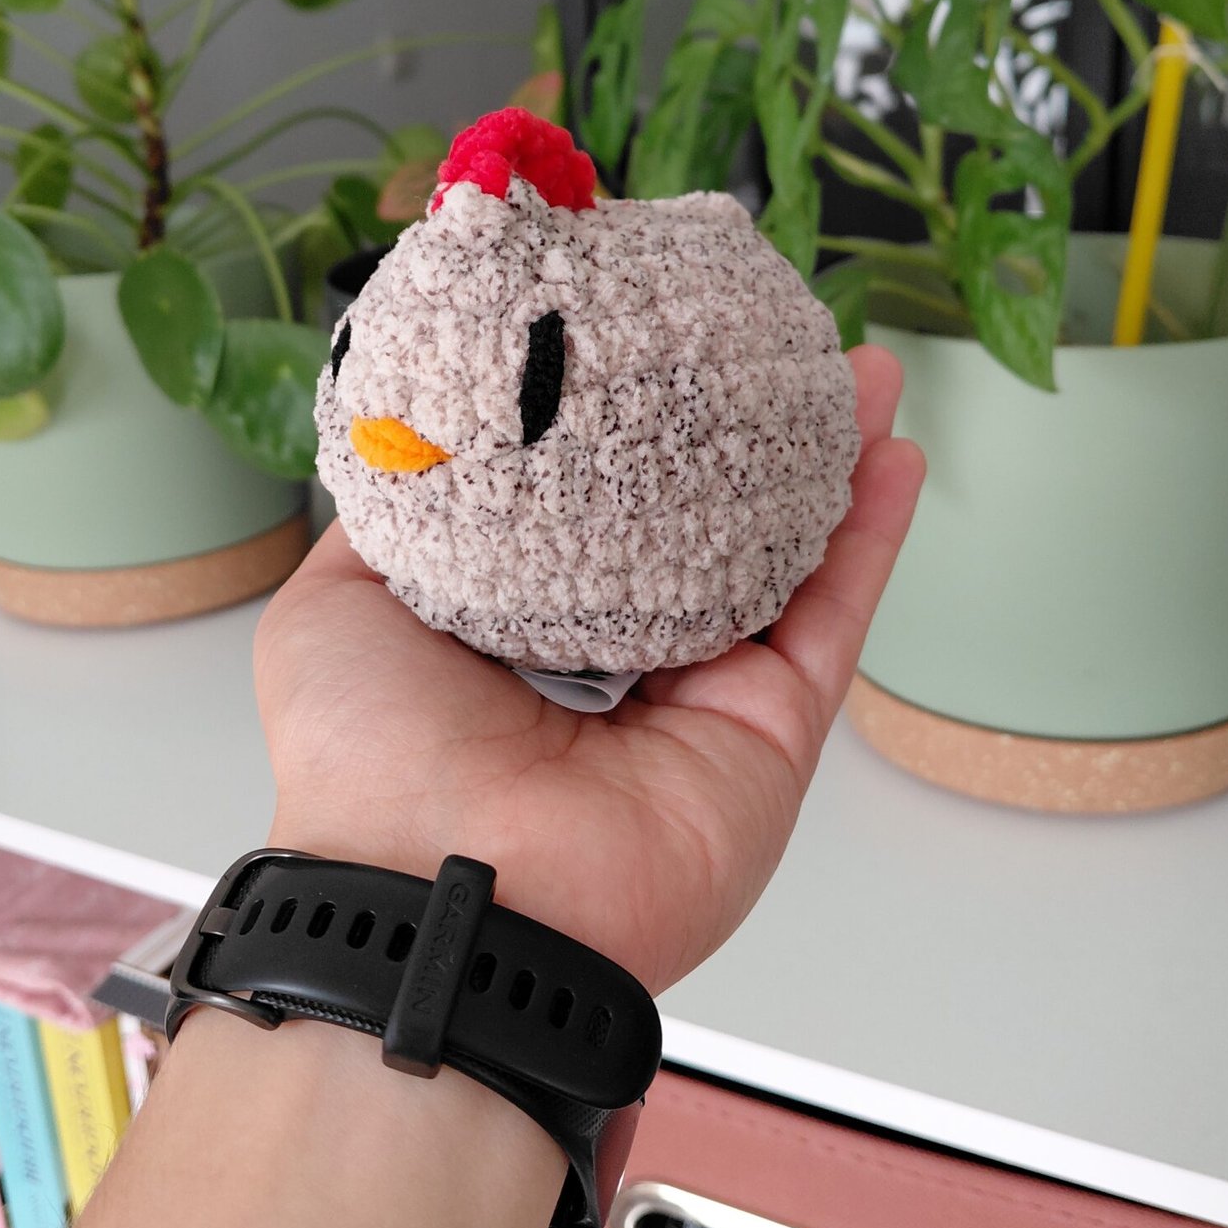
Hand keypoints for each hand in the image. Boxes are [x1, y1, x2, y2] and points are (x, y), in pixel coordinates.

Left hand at [255, 345, 922, 994]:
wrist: (440, 889)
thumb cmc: (371, 761)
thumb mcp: (334, 609)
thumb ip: (391, 527)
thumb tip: (411, 448)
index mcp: (520, 626)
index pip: (596, 504)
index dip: (631, 423)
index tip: (658, 339)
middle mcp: (616, 658)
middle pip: (704, 519)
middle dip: (744, 430)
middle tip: (775, 342)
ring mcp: (700, 694)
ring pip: (783, 554)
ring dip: (827, 458)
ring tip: (854, 370)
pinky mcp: (767, 730)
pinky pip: (832, 617)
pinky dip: (871, 536)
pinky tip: (892, 453)